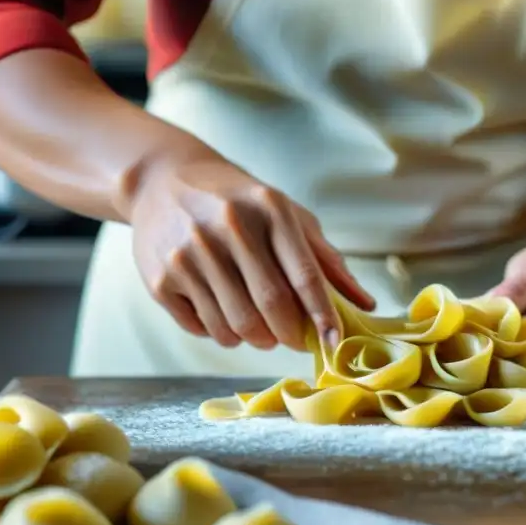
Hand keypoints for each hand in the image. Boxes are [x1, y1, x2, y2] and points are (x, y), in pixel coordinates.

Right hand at [127, 157, 374, 350]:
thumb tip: (365, 305)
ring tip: (258, 329)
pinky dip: (220, 334)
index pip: (304, 275)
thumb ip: (326, 260)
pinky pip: (201, 328)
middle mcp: (228, 228)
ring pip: (234, 326)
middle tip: (291, 338)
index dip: (323, 315)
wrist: (162, 181)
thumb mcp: (287, 214)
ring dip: (254, 339)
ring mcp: (190, 254)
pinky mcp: (160, 278)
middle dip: (288, 334)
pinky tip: (223, 315)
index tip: (335, 343)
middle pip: (270, 306)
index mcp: (269, 210)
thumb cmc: (239, 202)